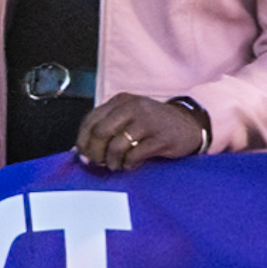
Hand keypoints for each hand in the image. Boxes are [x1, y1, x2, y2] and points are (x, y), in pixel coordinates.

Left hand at [75, 89, 215, 171]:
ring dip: (112, 161)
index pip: (91, 120)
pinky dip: (128, 163)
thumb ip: (105, 129)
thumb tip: (79, 150)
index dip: (83, 140)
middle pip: (100, 132)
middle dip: (95, 152)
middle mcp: (132, 107)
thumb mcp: (127, 118)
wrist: (187, 125)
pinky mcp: (160, 138)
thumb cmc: (152, 124)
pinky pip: (135, 155)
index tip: (83, 155)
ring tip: (115, 166)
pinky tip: (130, 165)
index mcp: (120, 101)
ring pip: (117, 145)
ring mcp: (147, 121)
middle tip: (98, 163)